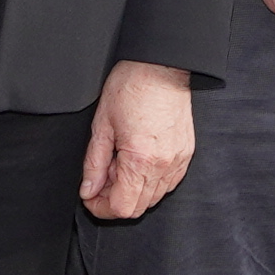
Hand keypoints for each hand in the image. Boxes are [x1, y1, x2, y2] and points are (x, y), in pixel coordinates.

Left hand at [81, 58, 195, 220]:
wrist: (160, 66)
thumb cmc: (131, 87)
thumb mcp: (101, 126)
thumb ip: (94, 164)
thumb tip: (88, 190)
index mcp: (140, 160)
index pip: (122, 207)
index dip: (101, 208)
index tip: (90, 197)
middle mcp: (164, 165)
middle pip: (139, 207)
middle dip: (115, 199)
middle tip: (102, 177)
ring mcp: (179, 160)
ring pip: (155, 197)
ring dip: (133, 190)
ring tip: (120, 163)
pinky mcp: (186, 153)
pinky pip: (169, 182)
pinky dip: (151, 181)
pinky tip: (138, 161)